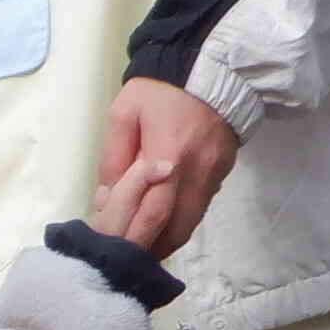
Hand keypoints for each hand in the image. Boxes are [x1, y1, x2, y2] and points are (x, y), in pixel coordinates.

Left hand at [93, 78, 238, 260]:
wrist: (213, 69)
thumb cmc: (160, 90)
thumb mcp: (123, 114)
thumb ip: (112, 158)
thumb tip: (106, 199)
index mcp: (168, 155)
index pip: (151, 211)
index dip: (133, 237)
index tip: (114, 252)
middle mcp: (196, 171)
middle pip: (174, 228)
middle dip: (149, 248)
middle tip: (126, 260)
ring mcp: (214, 174)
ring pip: (190, 223)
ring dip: (165, 241)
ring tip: (141, 249)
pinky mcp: (223, 172)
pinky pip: (199, 208)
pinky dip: (180, 223)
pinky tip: (161, 226)